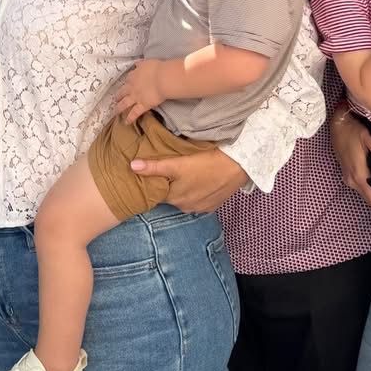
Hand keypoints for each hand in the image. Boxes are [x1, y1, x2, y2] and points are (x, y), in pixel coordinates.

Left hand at [115, 60, 167, 124]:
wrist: (162, 78)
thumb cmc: (157, 68)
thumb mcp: (146, 62)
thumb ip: (140, 64)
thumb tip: (136, 64)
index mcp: (133, 76)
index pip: (127, 79)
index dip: (126, 83)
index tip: (126, 85)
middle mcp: (131, 87)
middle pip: (122, 92)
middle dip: (118, 96)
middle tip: (115, 99)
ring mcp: (135, 97)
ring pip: (124, 104)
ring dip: (118, 108)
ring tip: (115, 112)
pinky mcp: (142, 105)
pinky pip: (134, 113)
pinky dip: (130, 118)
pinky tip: (126, 122)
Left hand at [128, 147, 247, 212]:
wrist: (238, 165)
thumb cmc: (207, 161)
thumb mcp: (178, 163)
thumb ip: (155, 167)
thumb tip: (132, 166)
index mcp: (173, 197)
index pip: (155, 192)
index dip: (153, 182)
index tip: (151, 171)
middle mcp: (184, 207)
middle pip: (169, 194)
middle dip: (169, 184)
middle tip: (173, 168)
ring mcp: (198, 208)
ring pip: (183, 197)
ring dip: (183, 188)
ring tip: (188, 172)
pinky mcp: (210, 207)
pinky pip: (197, 200)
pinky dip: (196, 192)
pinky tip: (201, 180)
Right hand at [330, 112, 370, 218]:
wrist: (336, 124)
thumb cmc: (352, 129)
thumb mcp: (366, 136)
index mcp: (359, 173)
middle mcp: (352, 180)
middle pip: (368, 199)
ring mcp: (348, 177)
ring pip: (364, 194)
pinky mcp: (346, 174)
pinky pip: (360, 188)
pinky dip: (369, 192)